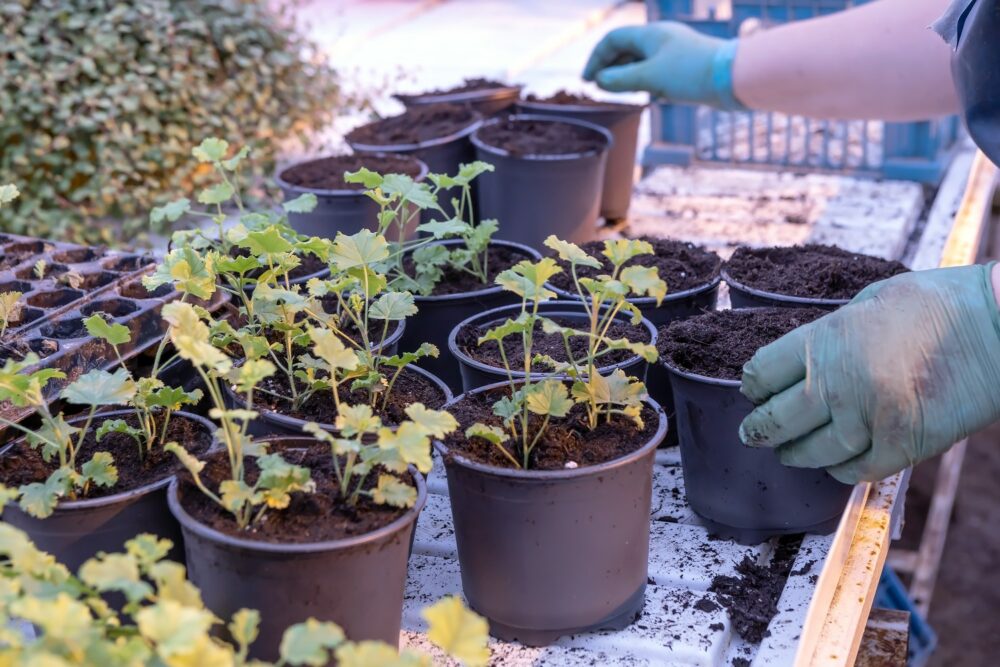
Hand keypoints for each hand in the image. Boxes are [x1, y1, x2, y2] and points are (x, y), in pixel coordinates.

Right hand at [582, 22, 743, 108]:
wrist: (733, 77)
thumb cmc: (691, 73)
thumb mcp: (650, 78)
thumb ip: (621, 80)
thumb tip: (599, 81)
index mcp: (650, 34)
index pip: (613, 39)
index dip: (596, 58)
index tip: (587, 81)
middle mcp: (661, 38)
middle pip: (626, 48)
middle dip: (609, 66)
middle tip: (598, 87)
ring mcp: (675, 51)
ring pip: (641, 60)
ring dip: (626, 74)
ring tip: (618, 92)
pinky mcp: (686, 65)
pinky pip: (657, 69)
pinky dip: (645, 80)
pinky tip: (646, 95)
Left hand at [738, 264, 999, 483]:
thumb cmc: (941, 304)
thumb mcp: (872, 300)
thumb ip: (835, 330)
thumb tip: (807, 355)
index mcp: (827, 339)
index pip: (762, 373)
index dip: (753, 387)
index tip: (754, 393)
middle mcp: (840, 381)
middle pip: (776, 419)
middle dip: (758, 430)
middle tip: (752, 435)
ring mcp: (870, 417)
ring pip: (812, 451)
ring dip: (795, 455)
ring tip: (788, 454)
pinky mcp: (903, 445)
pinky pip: (856, 470)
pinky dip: (840, 472)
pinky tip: (835, 466)